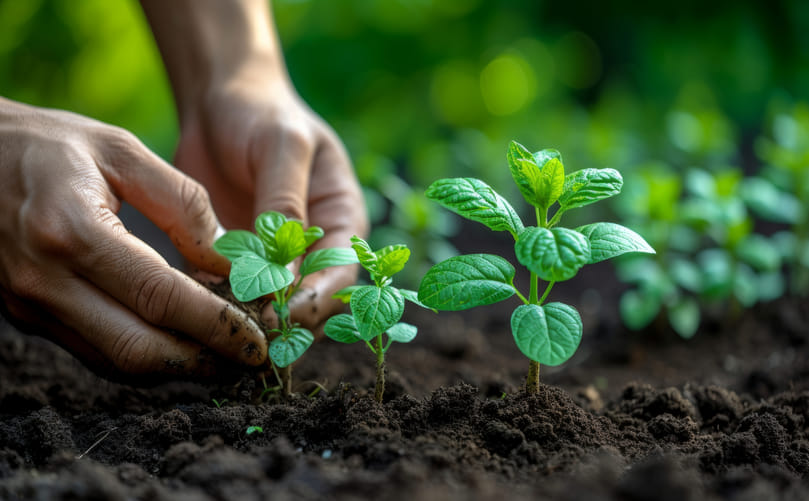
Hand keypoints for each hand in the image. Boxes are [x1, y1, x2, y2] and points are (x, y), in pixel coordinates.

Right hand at [0, 98, 267, 379]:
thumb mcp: (120, 150)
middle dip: (202, 361)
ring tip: (224, 354)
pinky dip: (143, 354)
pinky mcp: (27, 315)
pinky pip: (95, 351)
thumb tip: (229, 260)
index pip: (160, 297)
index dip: (216, 324)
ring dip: (176, 366)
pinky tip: (178, 342)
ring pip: (116, 361)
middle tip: (248, 358)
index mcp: (71, 230)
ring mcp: (30, 304)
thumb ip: (182, 203)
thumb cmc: (48, 144)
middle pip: (138, 348)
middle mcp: (45, 279)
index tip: (258, 339)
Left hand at [173, 64, 366, 329]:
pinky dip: (216, 304)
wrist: (219, 100)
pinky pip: (230, 292)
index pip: (340, 275)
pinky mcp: (235, 259)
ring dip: (249, 320)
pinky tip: (193, 307)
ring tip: (218, 327)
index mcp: (341, 221)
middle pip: (309, 301)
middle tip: (246, 333)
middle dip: (283, 321)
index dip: (316, 301)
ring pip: (270, 305)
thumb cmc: (262, 114)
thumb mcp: (282, 148)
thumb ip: (286, 204)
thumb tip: (285, 270)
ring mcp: (273, 257)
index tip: (282, 317)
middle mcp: (313, 247)